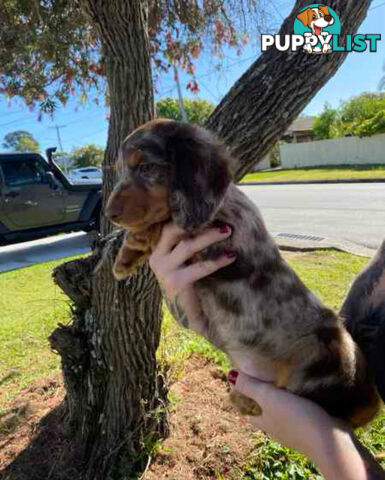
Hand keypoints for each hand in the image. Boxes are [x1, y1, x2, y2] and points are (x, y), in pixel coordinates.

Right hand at [149, 221, 235, 331]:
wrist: (191, 317)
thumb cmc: (192, 286)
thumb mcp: (186, 263)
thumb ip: (190, 246)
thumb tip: (214, 221)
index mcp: (158, 251)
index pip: (170, 227)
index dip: (187, 217)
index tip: (209, 209)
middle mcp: (157, 259)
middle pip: (176, 231)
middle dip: (198, 223)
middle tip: (222, 219)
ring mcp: (164, 271)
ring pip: (187, 245)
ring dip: (209, 236)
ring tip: (228, 231)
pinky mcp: (174, 283)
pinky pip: (199, 267)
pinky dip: (217, 260)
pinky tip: (231, 256)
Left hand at [230, 371, 372, 479]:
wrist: (333, 442)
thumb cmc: (296, 418)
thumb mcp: (269, 398)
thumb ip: (250, 387)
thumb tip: (229, 375)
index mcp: (265, 423)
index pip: (248, 414)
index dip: (243, 401)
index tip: (243, 386)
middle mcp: (280, 430)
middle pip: (266, 414)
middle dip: (264, 400)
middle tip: (264, 379)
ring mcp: (298, 432)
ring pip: (285, 414)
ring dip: (284, 401)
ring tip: (286, 382)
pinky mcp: (314, 429)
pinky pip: (303, 415)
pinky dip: (301, 405)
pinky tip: (307, 394)